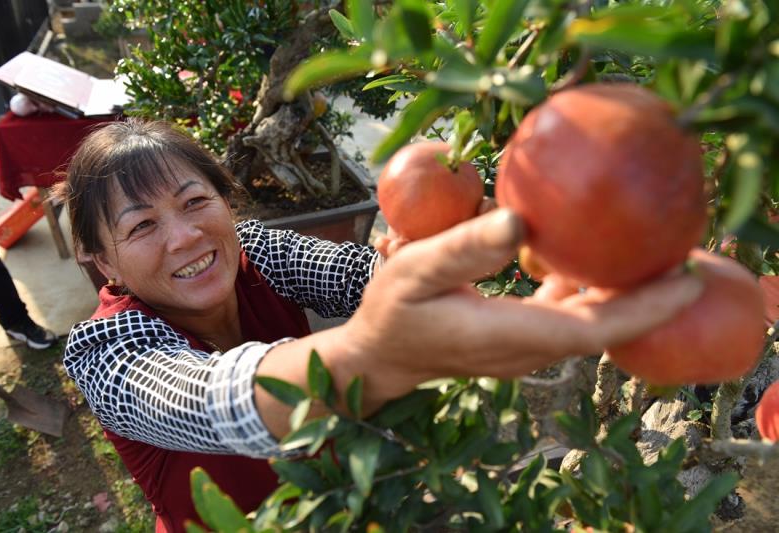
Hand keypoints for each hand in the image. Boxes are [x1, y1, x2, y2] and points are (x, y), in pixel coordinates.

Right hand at [340, 208, 702, 405]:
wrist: (381, 356)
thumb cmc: (392, 312)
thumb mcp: (414, 270)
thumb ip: (463, 249)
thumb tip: (519, 221)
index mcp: (508, 334)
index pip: (592, 329)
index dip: (645, 309)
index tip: (688, 280)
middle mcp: (528, 349)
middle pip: (605, 328)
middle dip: (651, 299)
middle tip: (688, 253)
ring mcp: (527, 349)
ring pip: (590, 324)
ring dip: (624, 295)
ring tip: (653, 254)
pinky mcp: (521, 340)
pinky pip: (569, 318)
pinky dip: (590, 293)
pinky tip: (592, 261)